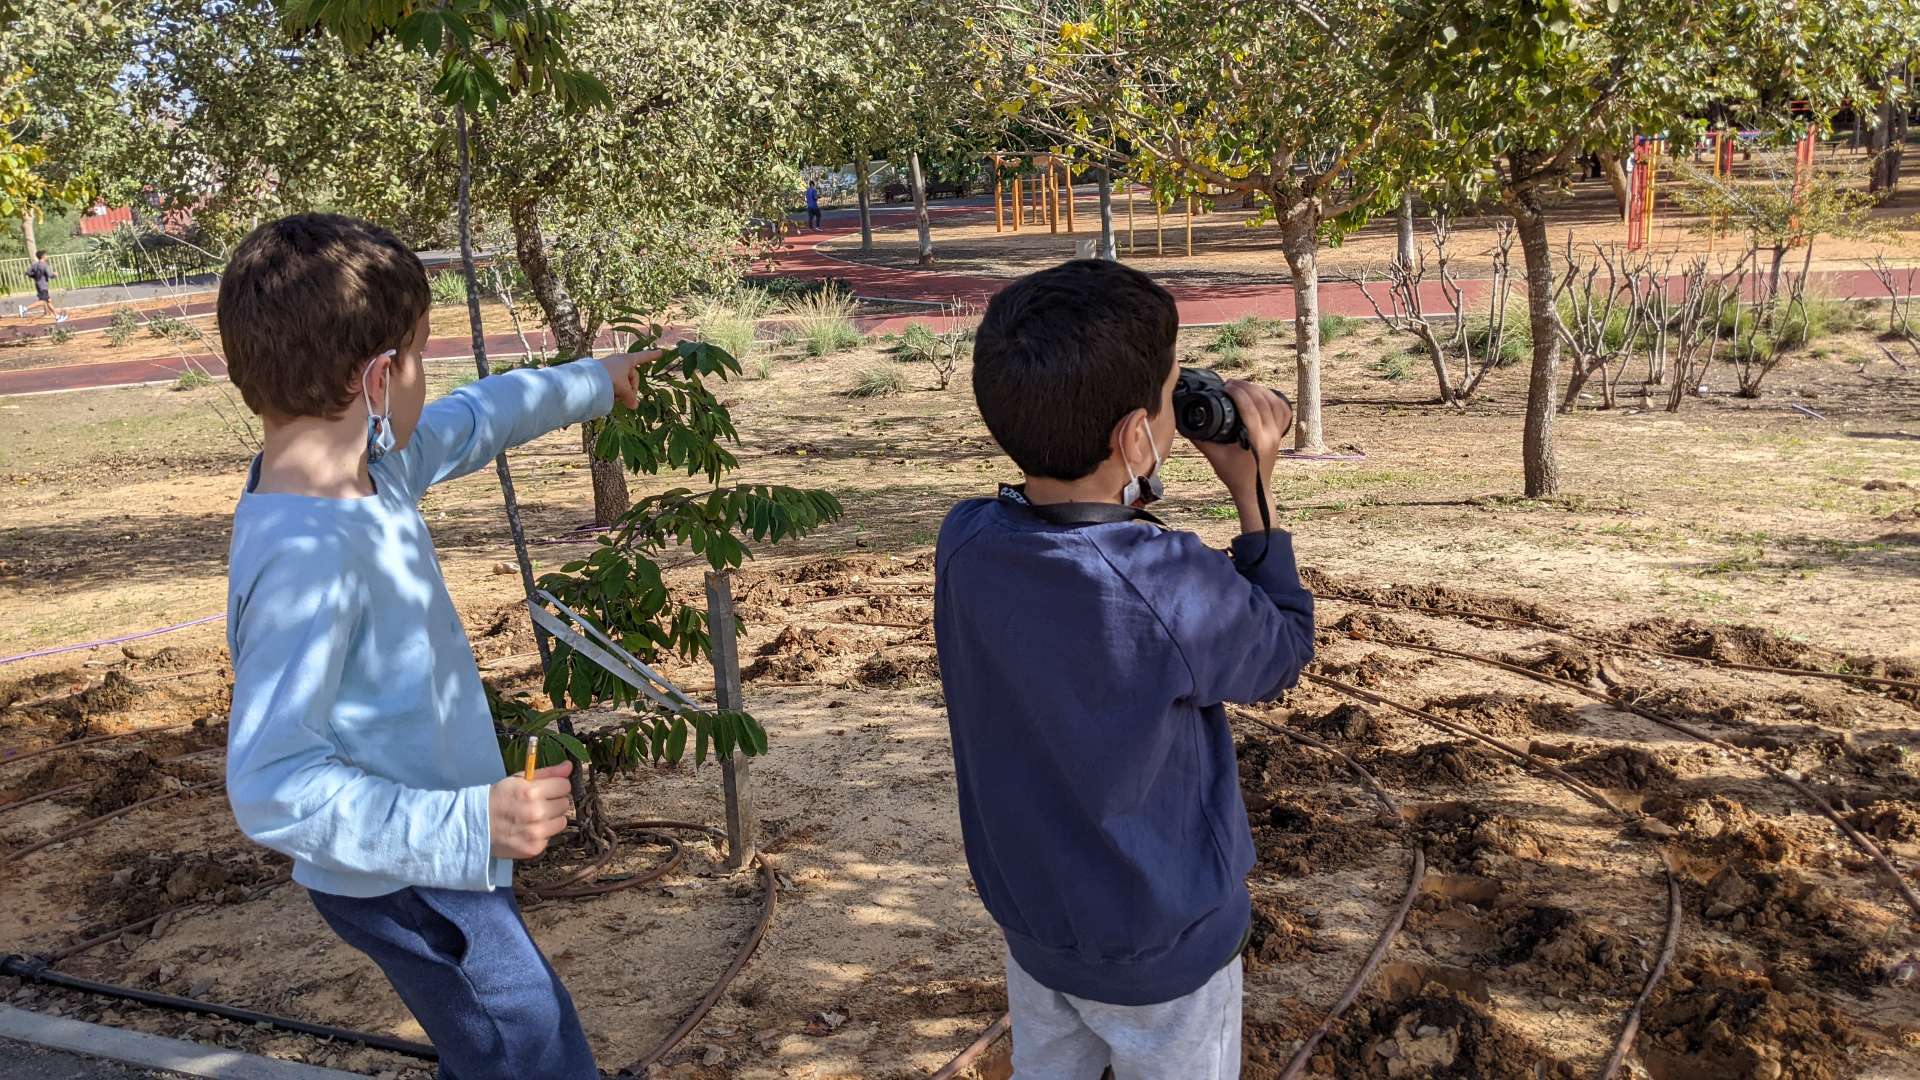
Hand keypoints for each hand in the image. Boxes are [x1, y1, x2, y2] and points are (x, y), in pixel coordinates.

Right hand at [489, 761, 573, 859]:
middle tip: (537, 804)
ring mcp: (536, 833)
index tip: (547, 789)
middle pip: (564, 804)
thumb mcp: (518, 780)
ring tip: (533, 818)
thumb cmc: (498, 799)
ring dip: (551, 819)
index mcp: (532, 792)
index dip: (556, 786)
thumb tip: (569, 766)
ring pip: (561, 821)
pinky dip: (542, 834)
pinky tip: (527, 830)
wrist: (475, 826)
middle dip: (553, 802)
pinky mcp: (535, 848)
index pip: (564, 786)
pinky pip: (550, 837)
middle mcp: (537, 813)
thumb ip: (546, 772)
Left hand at [597, 350, 661, 410]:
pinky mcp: (602, 374)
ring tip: (614, 397)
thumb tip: (634, 406)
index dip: (652, 356)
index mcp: (627, 360)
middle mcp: (620, 362)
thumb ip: (631, 397)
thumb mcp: (624, 388)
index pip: (644, 357)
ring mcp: (611, 368)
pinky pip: (613, 385)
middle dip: (630, 390)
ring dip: (621, 392)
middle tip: (626, 400)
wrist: (588, 378)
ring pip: (622, 383)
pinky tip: (608, 396)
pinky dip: (613, 391)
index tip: (661, 352)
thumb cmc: (610, 378)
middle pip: (632, 378)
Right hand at [1192, 379, 1290, 534]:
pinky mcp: (1280, 434)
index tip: (1226, 386)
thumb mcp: (1214, 456)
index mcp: (1256, 440)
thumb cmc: (1233, 475)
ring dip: (1259, 390)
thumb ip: (1200, 438)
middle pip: (1263, 400)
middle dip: (1247, 387)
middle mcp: (1270, 435)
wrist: (1253, 490)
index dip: (1238, 392)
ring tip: (1243, 386)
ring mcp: (1278, 434)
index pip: (1250, 407)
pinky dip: (1273, 398)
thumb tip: (1185, 422)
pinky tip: (1261, 394)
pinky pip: (1283, 410)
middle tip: (1231, 384)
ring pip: (1274, 402)